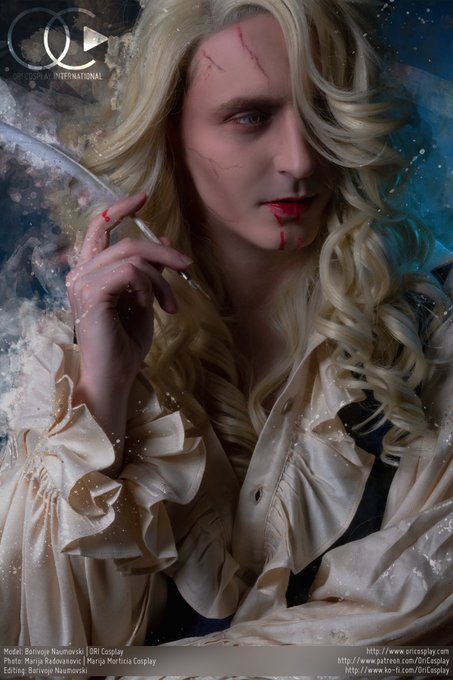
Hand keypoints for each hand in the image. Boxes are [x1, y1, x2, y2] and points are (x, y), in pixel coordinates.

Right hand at [66, 193, 191, 470]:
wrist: (115, 377)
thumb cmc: (126, 344)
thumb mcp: (145, 301)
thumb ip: (151, 272)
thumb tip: (166, 241)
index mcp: (91, 272)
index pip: (98, 228)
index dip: (120, 209)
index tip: (144, 198)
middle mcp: (81, 274)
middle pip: (126, 242)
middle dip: (163, 253)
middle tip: (188, 267)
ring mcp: (83, 284)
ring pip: (132, 257)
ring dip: (161, 279)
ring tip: (171, 305)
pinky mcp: (92, 295)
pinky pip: (130, 273)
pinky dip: (148, 287)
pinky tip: (152, 307)